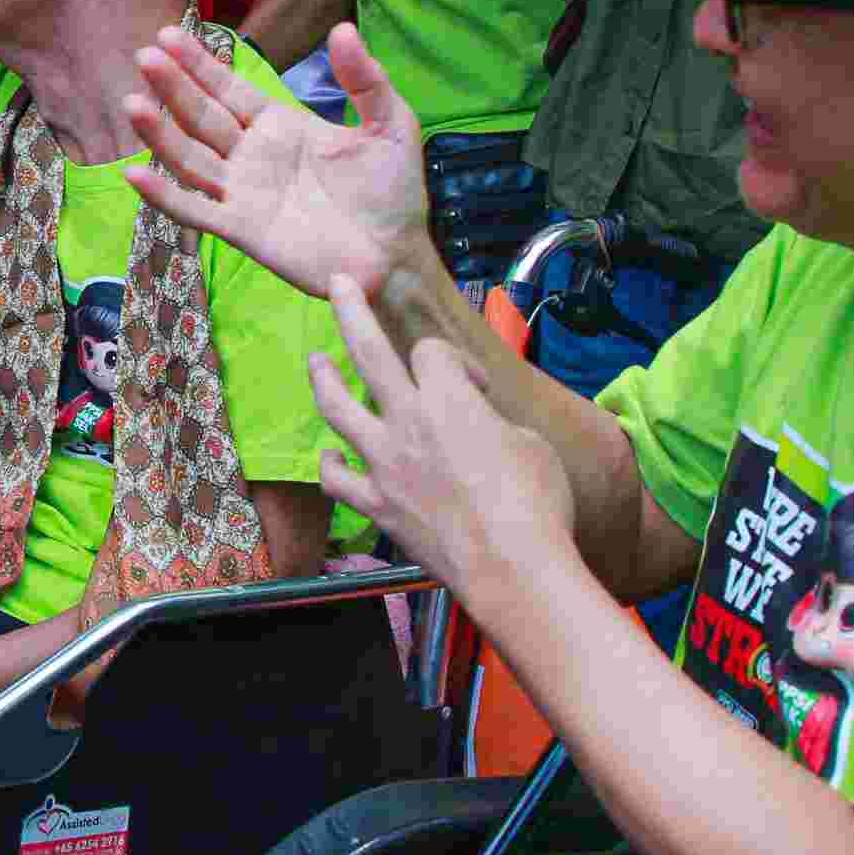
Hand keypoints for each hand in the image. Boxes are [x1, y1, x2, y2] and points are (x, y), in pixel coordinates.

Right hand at [119, 21, 433, 304]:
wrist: (396, 256)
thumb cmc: (393, 193)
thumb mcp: (390, 126)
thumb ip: (365, 80)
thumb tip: (342, 29)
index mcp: (281, 125)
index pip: (229, 89)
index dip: (199, 65)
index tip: (169, 36)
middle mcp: (253, 155)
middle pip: (201, 116)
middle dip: (174, 87)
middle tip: (145, 57)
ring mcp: (243, 193)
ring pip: (189, 158)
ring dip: (160, 133)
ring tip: (134, 102)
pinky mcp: (241, 230)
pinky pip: (194, 211)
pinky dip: (164, 196)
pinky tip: (135, 175)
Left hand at [306, 274, 574, 595]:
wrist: (514, 570)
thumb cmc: (537, 506)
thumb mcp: (530, 444)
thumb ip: (492, 424)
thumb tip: (480, 428)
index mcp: (449, 399)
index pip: (433, 351)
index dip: (454, 360)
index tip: (476, 386)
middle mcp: (407, 422)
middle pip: (367, 350)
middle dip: (350, 309)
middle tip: (337, 283)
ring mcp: (384, 464)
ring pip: (337, 408)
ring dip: (323, 379)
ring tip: (316, 361)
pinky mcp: (377, 505)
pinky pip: (338, 478)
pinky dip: (330, 463)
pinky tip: (330, 453)